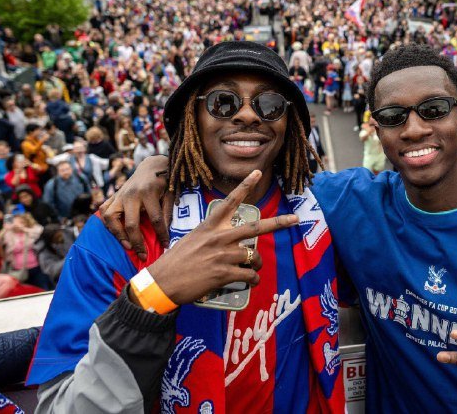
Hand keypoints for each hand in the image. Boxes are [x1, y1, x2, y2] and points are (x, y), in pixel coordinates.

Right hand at [100, 155, 171, 257]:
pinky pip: (104, 210)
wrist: (152, 166)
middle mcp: (131, 195)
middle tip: (142, 255)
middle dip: (137, 242)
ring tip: (127, 245)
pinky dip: (107, 222)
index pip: (156, 219)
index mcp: (149, 193)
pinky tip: (115, 232)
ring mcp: (120, 195)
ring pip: (110, 217)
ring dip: (117, 233)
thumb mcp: (170, 194)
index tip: (166, 245)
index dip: (161, 234)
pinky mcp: (114, 195)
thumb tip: (165, 234)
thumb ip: (167, 213)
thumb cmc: (164, 182)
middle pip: (131, 223)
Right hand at [145, 170, 297, 305]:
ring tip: (253, 270)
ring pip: (254, 256)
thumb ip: (212, 237)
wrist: (162, 282)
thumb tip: (228, 244)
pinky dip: (253, 280)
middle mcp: (219, 237)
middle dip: (278, 223)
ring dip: (257, 265)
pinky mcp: (224, 273)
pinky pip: (250, 275)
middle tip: (295, 219)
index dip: (245, 186)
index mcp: (210, 226)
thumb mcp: (192, 240)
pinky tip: (249, 282)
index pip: (230, 201)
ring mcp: (222, 255)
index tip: (257, 173)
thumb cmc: (175, 262)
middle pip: (255, 227)